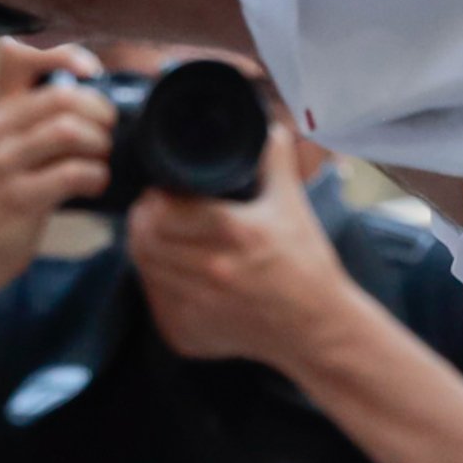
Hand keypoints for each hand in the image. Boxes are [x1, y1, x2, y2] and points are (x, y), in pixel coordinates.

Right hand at [0, 41, 110, 296]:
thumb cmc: (1, 199)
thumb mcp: (9, 149)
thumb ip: (39, 120)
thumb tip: (100, 100)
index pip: (17, 55)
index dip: (63, 52)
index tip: (91, 73)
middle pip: (63, 95)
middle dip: (100, 111)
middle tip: (107, 132)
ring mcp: (2, 163)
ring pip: (68, 130)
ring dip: (99, 144)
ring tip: (100, 159)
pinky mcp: (17, 198)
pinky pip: (73, 173)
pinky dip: (96, 176)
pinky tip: (94, 185)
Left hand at [127, 127, 360, 369]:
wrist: (318, 329)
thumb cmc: (307, 266)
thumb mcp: (293, 206)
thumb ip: (276, 161)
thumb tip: (270, 127)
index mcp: (235, 232)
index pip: (164, 209)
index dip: (157, 196)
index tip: (163, 191)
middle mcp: (212, 270)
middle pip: (144, 238)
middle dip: (145, 220)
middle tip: (156, 212)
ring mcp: (198, 307)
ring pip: (144, 269)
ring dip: (147, 250)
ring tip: (161, 238)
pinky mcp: (189, 334)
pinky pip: (154, 302)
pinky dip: (157, 284)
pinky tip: (172, 273)